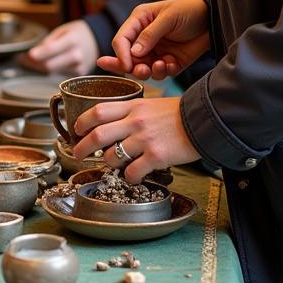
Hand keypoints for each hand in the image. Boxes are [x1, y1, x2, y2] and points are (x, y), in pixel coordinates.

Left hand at [21, 19, 97, 74]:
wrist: (96, 41)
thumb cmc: (76, 33)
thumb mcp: (62, 31)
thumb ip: (47, 42)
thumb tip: (31, 55)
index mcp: (72, 40)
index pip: (50, 50)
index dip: (36, 55)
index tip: (25, 56)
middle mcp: (77, 55)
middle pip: (49, 66)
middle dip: (34, 64)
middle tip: (23, 60)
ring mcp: (79, 67)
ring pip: (52, 72)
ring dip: (40, 67)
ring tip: (33, 60)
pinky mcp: (79, 75)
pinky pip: (59, 74)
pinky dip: (51, 70)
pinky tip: (48, 63)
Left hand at [71, 96, 199, 183]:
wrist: (205, 120)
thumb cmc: (179, 114)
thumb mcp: (150, 105)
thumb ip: (132, 113)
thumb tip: (114, 125)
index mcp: (132, 107)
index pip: (98, 111)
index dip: (82, 121)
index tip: (77, 129)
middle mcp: (135, 122)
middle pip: (98, 135)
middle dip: (82, 147)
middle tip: (78, 154)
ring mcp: (144, 139)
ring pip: (112, 156)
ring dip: (109, 163)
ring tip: (115, 165)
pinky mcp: (156, 156)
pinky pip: (133, 172)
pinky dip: (129, 178)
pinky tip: (134, 177)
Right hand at [98, 0, 209, 80]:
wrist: (213, 19)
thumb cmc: (189, 11)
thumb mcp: (169, 18)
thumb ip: (150, 34)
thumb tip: (133, 52)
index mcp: (139, 22)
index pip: (121, 40)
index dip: (121, 54)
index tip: (127, 65)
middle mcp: (144, 38)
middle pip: (129, 58)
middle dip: (133, 67)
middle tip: (142, 71)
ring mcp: (156, 51)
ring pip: (143, 69)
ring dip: (150, 71)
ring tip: (161, 65)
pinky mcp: (169, 62)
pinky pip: (161, 73)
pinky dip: (165, 71)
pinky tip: (172, 62)